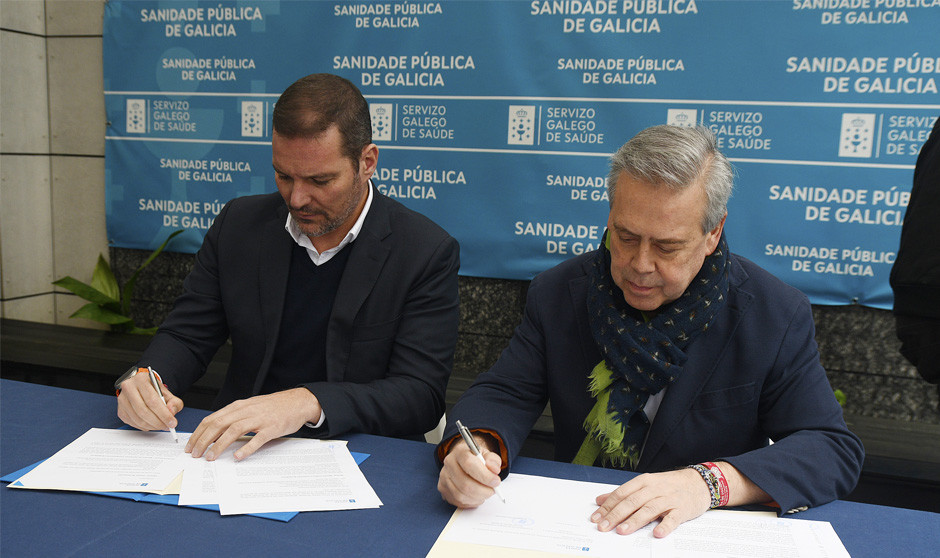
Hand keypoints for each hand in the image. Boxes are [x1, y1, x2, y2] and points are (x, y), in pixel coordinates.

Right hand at [117, 371, 182, 432]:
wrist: (140, 387)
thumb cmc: (153, 390)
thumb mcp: (167, 392)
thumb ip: (174, 402)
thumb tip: (171, 412)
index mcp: (141, 380)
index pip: (152, 400)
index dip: (163, 414)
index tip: (172, 422)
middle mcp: (129, 388)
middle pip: (143, 411)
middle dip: (158, 422)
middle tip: (167, 426)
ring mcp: (122, 400)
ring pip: (137, 419)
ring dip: (152, 426)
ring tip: (161, 426)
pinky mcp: (120, 410)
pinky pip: (133, 423)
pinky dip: (144, 427)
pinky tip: (151, 424)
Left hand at [185, 388, 320, 460]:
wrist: (297, 402)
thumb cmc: (273, 407)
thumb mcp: (250, 407)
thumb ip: (234, 417)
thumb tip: (215, 432)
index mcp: (239, 406)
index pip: (212, 419)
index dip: (198, 433)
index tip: (190, 445)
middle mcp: (246, 411)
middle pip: (219, 424)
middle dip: (203, 440)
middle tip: (195, 454)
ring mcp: (260, 419)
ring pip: (234, 430)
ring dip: (219, 445)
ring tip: (210, 457)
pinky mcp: (272, 428)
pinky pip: (257, 439)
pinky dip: (246, 448)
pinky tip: (238, 456)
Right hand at [437, 436, 502, 507]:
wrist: (464, 462)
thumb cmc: (476, 459)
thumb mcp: (487, 455)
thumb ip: (493, 460)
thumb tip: (494, 469)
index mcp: (459, 452)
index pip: (469, 464)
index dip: (485, 476)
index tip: (496, 481)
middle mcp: (449, 464)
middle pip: (465, 483)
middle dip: (483, 490)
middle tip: (493, 490)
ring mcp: (444, 478)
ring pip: (461, 495)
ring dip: (478, 498)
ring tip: (486, 493)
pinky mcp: (444, 490)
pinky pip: (458, 502)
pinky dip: (471, 502)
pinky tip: (477, 496)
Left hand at [591, 468, 710, 537]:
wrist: (698, 483)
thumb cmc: (668, 486)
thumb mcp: (645, 485)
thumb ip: (623, 493)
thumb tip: (600, 500)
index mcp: (643, 482)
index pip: (621, 494)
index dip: (607, 506)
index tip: (596, 518)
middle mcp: (654, 489)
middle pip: (632, 502)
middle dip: (616, 515)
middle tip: (604, 527)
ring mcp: (668, 499)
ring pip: (649, 509)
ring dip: (634, 520)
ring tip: (622, 531)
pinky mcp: (682, 509)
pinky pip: (673, 518)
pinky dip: (665, 526)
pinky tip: (657, 533)